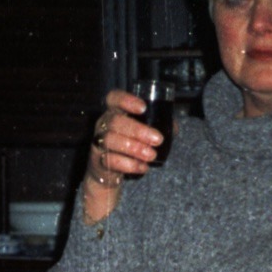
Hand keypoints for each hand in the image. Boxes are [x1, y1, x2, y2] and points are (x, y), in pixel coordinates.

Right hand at [83, 89, 167, 221]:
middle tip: (158, 140)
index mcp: (114, 112)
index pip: (113, 98)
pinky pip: (110, 161)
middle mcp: (103, 125)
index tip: (143, 108)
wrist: (110, 173)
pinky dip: (129, 165)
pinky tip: (143, 167)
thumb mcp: (143, 134)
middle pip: (115, 121)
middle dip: (138, 130)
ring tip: (151, 155)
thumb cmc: (129, 146)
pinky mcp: (98, 161)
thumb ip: (159, 127)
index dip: (126, 100)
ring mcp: (98, 142)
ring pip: (110, 140)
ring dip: (134, 148)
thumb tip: (174, 127)